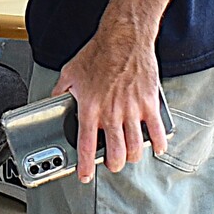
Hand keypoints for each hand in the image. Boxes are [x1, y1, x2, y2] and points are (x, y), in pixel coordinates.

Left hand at [54, 19, 163, 179]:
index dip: (84, 166)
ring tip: (129, 156)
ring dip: (132, 157)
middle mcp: (111, 112)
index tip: (84, 175)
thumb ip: (61, 90)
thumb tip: (54, 100)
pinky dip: (159, 143)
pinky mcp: (149, 103)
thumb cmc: (99, 52)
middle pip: (114, 153)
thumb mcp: (70, 72)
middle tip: (111, 164)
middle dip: (112, 164)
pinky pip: (157, 131)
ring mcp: (132, 109)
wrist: (123, 37)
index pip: (86, 145)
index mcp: (90, 108)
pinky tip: (157, 147)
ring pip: (135, 147)